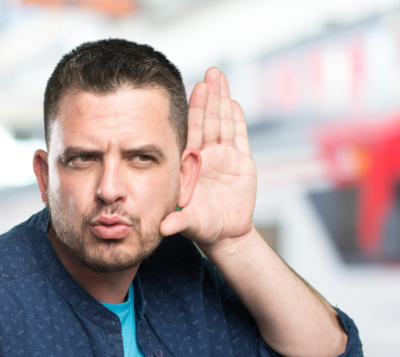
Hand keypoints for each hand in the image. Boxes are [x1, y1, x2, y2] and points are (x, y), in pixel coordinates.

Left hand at [160, 67, 256, 249]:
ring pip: (223, 124)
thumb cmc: (203, 228)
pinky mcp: (242, 163)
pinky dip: (237, 120)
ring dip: (222, 101)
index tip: (193, 90)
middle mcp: (205, 157)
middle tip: (210, 73)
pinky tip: (234, 102)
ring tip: (220, 77)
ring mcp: (224, 158)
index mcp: (191, 165)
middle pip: (208, 122)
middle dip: (209, 97)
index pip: (192, 133)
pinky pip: (239, 137)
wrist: (226, 234)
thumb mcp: (189, 223)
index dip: (194, 112)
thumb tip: (163, 229)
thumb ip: (178, 222)